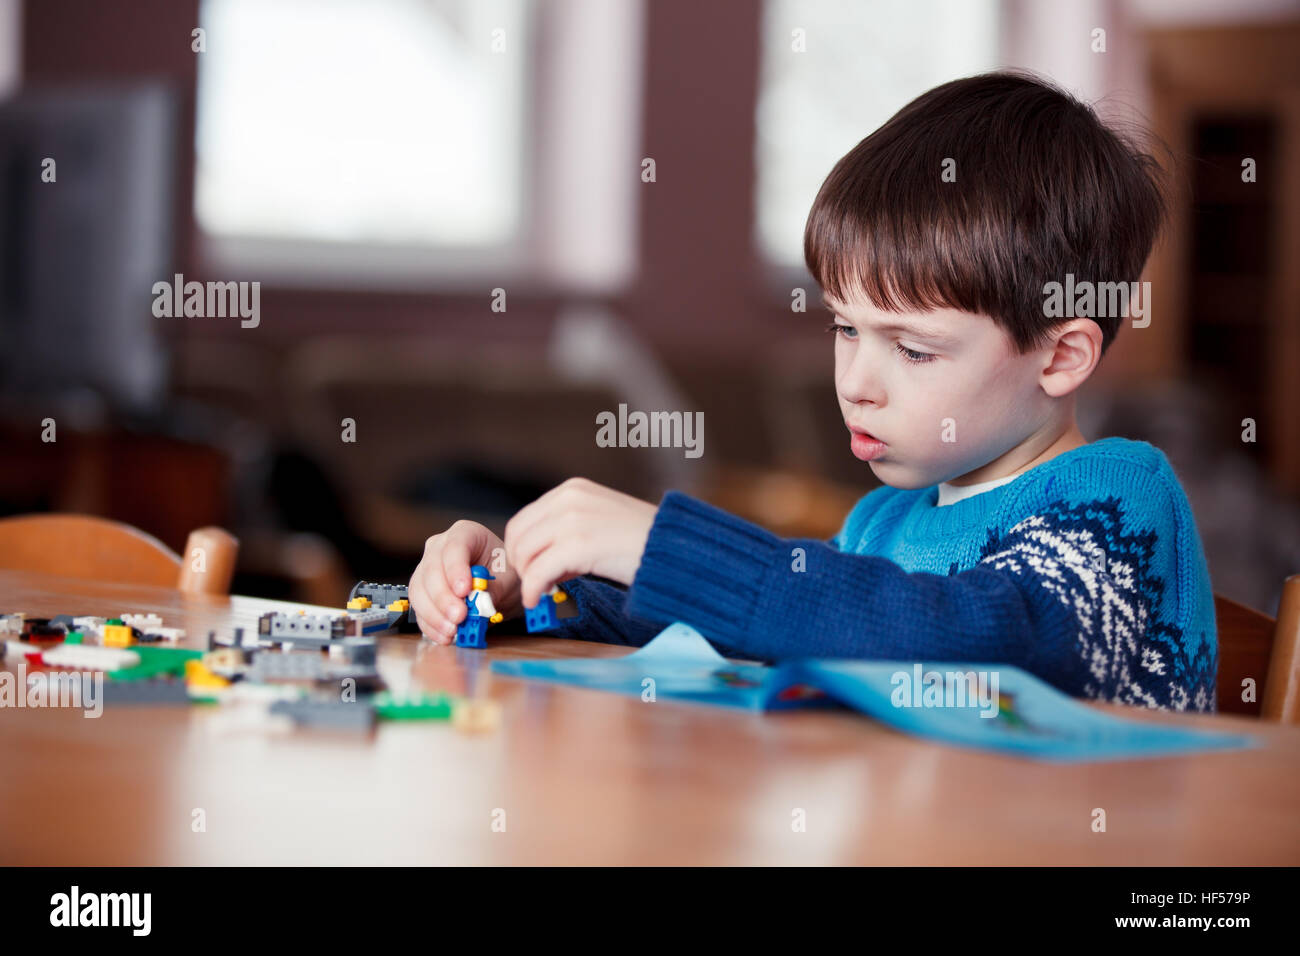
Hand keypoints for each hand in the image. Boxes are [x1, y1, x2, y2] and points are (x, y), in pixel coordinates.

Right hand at [408, 520, 521, 644]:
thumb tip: (481, 604)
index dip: (455, 570)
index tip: (464, 591)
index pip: (454, 548)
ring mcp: (427, 568)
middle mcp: (440, 547)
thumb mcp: (509, 578)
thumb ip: (496, 588)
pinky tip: (445, 635)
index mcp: (465, 533)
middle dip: (443, 597)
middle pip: (431, 570)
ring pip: (419, 589)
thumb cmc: (505, 573)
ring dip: (434, 614)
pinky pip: (418, 608)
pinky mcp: (422, 591)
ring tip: (453, 630)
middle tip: (459, 616)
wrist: (501, 585)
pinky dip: (430, 625)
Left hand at [503, 477, 657, 607]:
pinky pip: (537, 572)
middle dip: (520, 564)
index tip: (529, 568)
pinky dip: (532, 591)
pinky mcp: (578, 546)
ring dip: (527, 579)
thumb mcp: (598, 520)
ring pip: (524, 554)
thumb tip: (538, 561)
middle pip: (518, 536)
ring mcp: (572, 521)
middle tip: (533, 584)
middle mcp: (568, 499)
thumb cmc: (640, 540)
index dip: (520, 548)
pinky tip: (538, 600)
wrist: (672, 547)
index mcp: (572, 490)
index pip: (524, 519)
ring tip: (542, 592)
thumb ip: (567, 531)